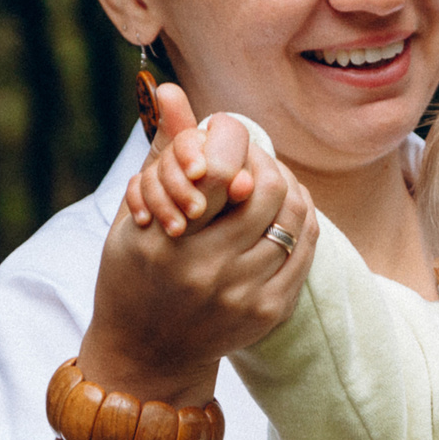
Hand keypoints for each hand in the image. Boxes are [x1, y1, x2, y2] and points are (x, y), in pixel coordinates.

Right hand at [84, 88, 318, 400]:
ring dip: (288, 188)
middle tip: (255, 158)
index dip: (234, 144)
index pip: (220, 170)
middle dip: (265, 163)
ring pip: (294, 217)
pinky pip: (305, 249)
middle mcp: (205, 271)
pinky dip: (301, 221)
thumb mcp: (133, 212)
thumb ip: (161, 152)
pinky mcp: (269, 311)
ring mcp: (242, 295)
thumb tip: (168, 87)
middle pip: (268, 189)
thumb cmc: (134, 271)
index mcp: (164, 242)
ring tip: (271, 181)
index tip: (229, 141)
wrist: (148, 352)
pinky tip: (284, 212)